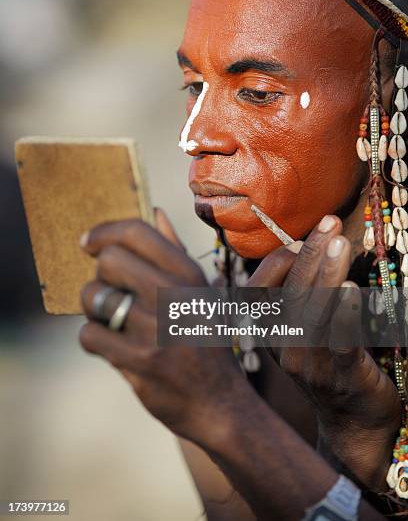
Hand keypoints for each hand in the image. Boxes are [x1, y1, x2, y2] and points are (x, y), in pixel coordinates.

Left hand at [79, 209, 249, 443]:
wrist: (220, 404)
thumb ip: (176, 251)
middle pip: (109, 261)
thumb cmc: (206, 342)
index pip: (136, 232)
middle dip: (100, 278)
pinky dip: (94, 340)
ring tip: (113, 322)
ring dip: (95, 310)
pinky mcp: (140, 361)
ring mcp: (157, 328)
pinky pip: (90, 335)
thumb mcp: (202, 293)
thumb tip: (155, 212)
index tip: (88, 243)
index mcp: (188, 274)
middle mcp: (174, 295)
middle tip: (110, 294)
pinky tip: (113, 347)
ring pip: (94, 297)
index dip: (103, 232)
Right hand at [248, 214, 400, 489]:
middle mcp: (283, 347)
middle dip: (307, 254)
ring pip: (312, 312)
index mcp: (271, 332)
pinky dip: (345, 314)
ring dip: (326, 274)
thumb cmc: (332, 361)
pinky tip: (353, 290)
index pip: (256, 291)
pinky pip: (339, 342)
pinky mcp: (340, 376)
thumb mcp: (307, 328)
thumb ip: (302, 295)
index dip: (275, 262)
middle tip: (329, 222)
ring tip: (340, 243)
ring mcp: (310, 364)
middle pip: (288, 293)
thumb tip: (309, 247)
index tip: (299, 239)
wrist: (354, 420)